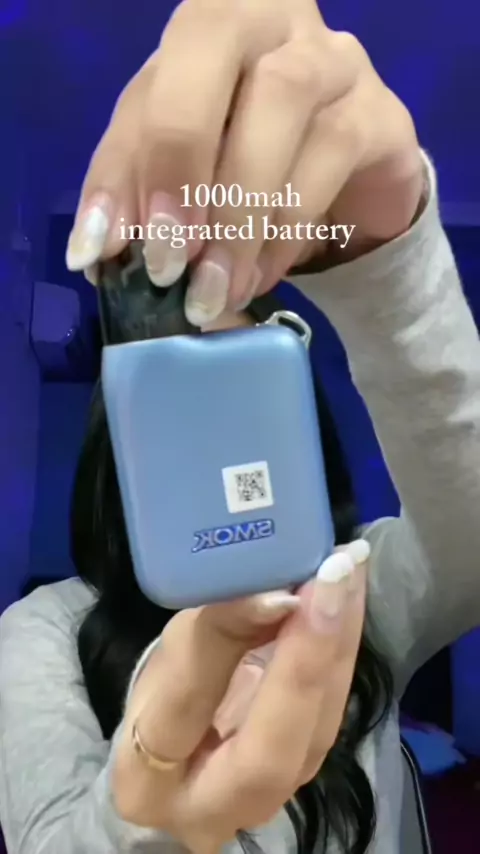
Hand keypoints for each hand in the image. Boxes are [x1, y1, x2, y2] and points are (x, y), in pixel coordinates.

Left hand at [66, 0, 422, 324]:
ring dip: (238, 214)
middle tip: (167, 262)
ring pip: (283, 103)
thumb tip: (96, 252)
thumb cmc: (250, 162)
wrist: (350, 181)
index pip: (151, 83)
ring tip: (213, 290)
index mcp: (207, 26)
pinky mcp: (379, 114)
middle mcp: (271, 19)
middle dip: (182, 159)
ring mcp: (334, 59)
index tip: (108, 253)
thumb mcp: (180, 169)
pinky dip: (285, 231)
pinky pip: (331, 158)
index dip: (125, 168)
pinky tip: (258, 279)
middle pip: (218, 47)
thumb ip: (136, 191)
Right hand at [112, 542, 368, 853]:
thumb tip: (277, 588)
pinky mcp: (302, 776)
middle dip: (309, 655)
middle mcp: (209, 811)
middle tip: (336, 573)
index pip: (188, 708)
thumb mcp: (168, 658)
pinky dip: (341, 655)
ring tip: (351, 572)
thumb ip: (214, 630)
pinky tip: (348, 600)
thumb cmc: (160, 705)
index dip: (233, 642)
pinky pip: (328, 719)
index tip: (278, 587)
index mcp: (144, 782)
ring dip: (339, 645)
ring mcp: (265, 804)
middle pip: (269, 750)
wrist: (179, 767)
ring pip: (315, 734)